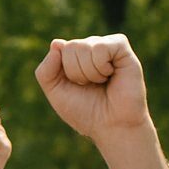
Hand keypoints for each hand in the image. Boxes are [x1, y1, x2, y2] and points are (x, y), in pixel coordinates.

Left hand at [34, 35, 150, 145]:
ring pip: (85, 46)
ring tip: (102, 82)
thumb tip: (57, 43)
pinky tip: (111, 75)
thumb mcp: (55, 91)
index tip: (75, 86)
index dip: (63, 71)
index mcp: (74, 55)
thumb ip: (46, 70)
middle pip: (70, 46)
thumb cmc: (84, 110)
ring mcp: (107, 46)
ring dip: (89, 72)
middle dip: (76, 72)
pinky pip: (101, 47)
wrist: (111, 125)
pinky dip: (101, 66)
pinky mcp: (122, 48)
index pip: (58, 48)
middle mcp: (90, 47)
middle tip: (90, 85)